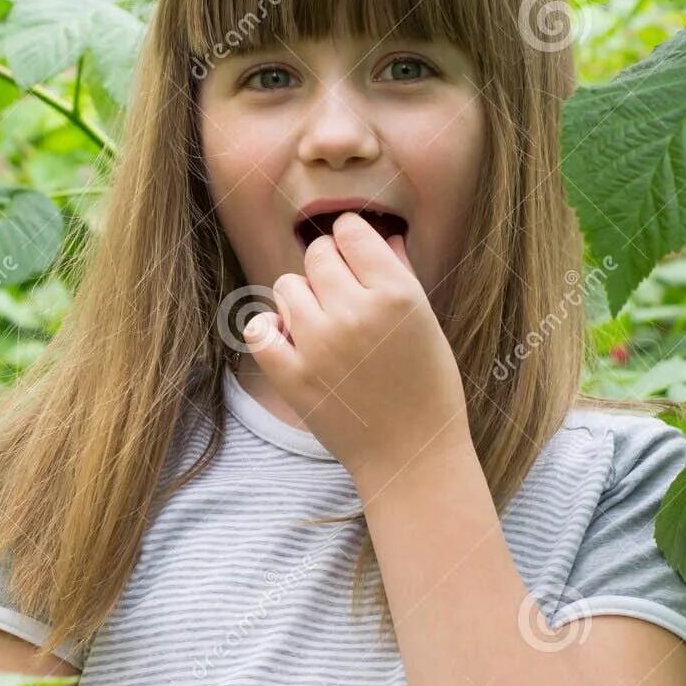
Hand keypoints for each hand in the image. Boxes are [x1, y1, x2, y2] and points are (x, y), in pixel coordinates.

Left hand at [242, 210, 471, 486]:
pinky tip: (290, 341)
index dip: (350, 241)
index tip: (354, 259)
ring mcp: (319, 344)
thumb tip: (381, 234)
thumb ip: (400, 272)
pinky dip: (269, 331)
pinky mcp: (292, 375)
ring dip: (300, 300)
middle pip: (316, 255)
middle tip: (341, 300)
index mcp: (396, 293)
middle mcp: (355, 312)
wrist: (411, 454)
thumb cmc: (427, 387)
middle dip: (326, 269)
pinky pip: (258, 329)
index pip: (350, 230)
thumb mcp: (427, 322)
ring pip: (286, 286)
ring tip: (322, 326)